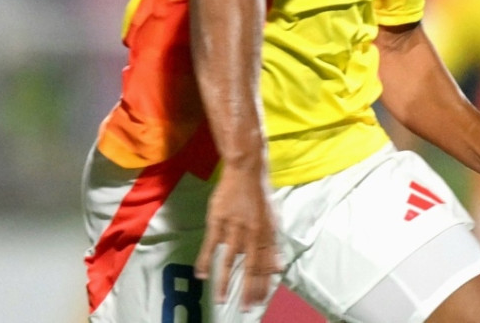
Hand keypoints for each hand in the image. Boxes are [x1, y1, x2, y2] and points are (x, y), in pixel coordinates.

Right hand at [193, 163, 283, 309]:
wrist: (246, 170)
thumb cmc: (259, 195)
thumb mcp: (273, 219)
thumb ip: (273, 245)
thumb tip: (279, 268)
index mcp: (267, 233)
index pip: (266, 265)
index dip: (262, 285)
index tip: (259, 302)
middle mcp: (252, 232)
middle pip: (251, 266)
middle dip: (248, 290)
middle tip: (245, 308)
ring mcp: (234, 226)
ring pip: (229, 260)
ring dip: (224, 282)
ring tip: (220, 300)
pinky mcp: (218, 220)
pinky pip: (210, 244)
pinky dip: (205, 261)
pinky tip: (201, 276)